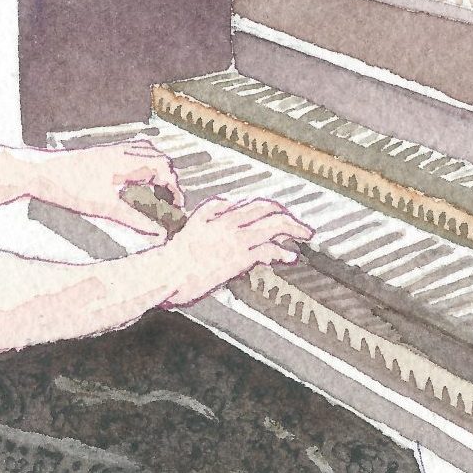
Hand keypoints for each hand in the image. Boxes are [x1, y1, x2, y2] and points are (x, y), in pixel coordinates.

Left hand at [34, 139, 185, 241]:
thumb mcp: (107, 208)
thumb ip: (136, 220)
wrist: (38, 173)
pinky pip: (130, 155)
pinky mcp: (101, 155)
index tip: (176, 207)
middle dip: (168, 180)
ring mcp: (111, 151)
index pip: (165, 169)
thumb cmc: (69, 186)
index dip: (175, 189)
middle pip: (159, 159)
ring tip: (153, 193)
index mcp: (128, 160)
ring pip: (145, 154)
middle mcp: (123, 151)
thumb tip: (158, 233)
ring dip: (155, 172)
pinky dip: (139, 169)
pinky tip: (130, 186)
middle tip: (167, 202)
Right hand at [153, 195, 312, 306]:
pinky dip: (283, 253)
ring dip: (294, 230)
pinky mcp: (238, 257)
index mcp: (220, 215)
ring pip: (274, 226)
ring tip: (305, 237)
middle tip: (304, 229)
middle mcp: (231, 224)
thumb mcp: (194, 222)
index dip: (275, 210)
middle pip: (270, 211)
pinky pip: (268, 250)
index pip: (256, 205)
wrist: (166, 271)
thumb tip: (229, 200)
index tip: (286, 218)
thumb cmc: (176, 255)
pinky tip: (290, 257)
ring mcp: (236, 239)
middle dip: (291, 218)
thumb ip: (212, 209)